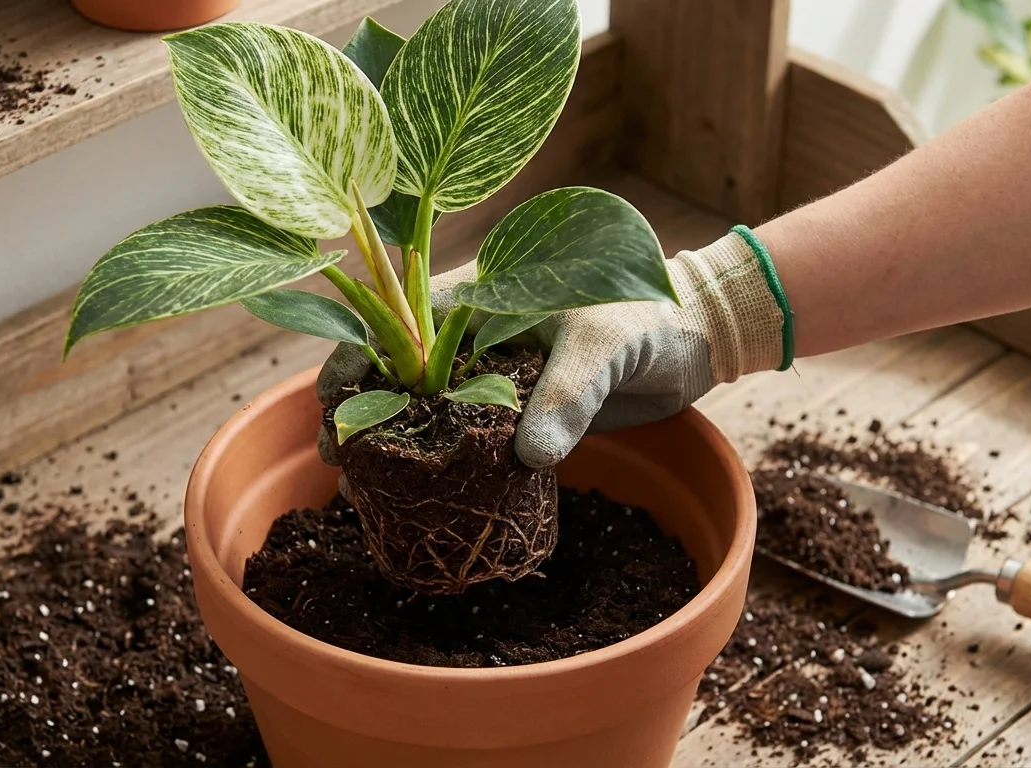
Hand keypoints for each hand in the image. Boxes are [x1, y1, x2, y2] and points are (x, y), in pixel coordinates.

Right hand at [317, 228, 790, 468]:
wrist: (694, 339)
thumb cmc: (649, 318)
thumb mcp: (606, 347)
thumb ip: (567, 394)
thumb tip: (529, 456)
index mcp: (481, 295)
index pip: (397, 322)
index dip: (358, 358)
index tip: (335, 401)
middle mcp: (474, 334)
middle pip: (397, 369)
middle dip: (359, 408)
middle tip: (338, 459)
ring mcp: (492, 374)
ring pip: (423, 406)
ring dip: (389, 442)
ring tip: (358, 486)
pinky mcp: (516, 412)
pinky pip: (465, 437)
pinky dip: (437, 463)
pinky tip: (412, 494)